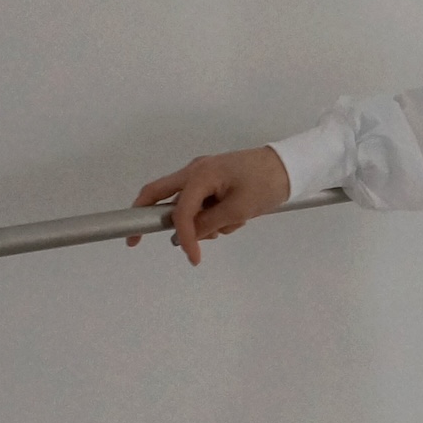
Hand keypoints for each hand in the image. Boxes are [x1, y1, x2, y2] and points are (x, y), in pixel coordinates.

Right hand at [126, 144, 292, 263]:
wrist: (290, 165)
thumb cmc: (267, 183)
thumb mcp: (239, 210)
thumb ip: (209, 223)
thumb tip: (187, 236)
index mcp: (200, 174)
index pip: (179, 210)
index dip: (182, 235)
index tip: (192, 257)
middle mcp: (194, 170)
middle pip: (156, 193)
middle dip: (143, 215)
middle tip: (133, 240)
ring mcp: (202, 173)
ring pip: (183, 203)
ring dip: (199, 220)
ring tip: (233, 223)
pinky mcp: (212, 180)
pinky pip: (199, 201)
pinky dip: (210, 214)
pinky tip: (235, 218)